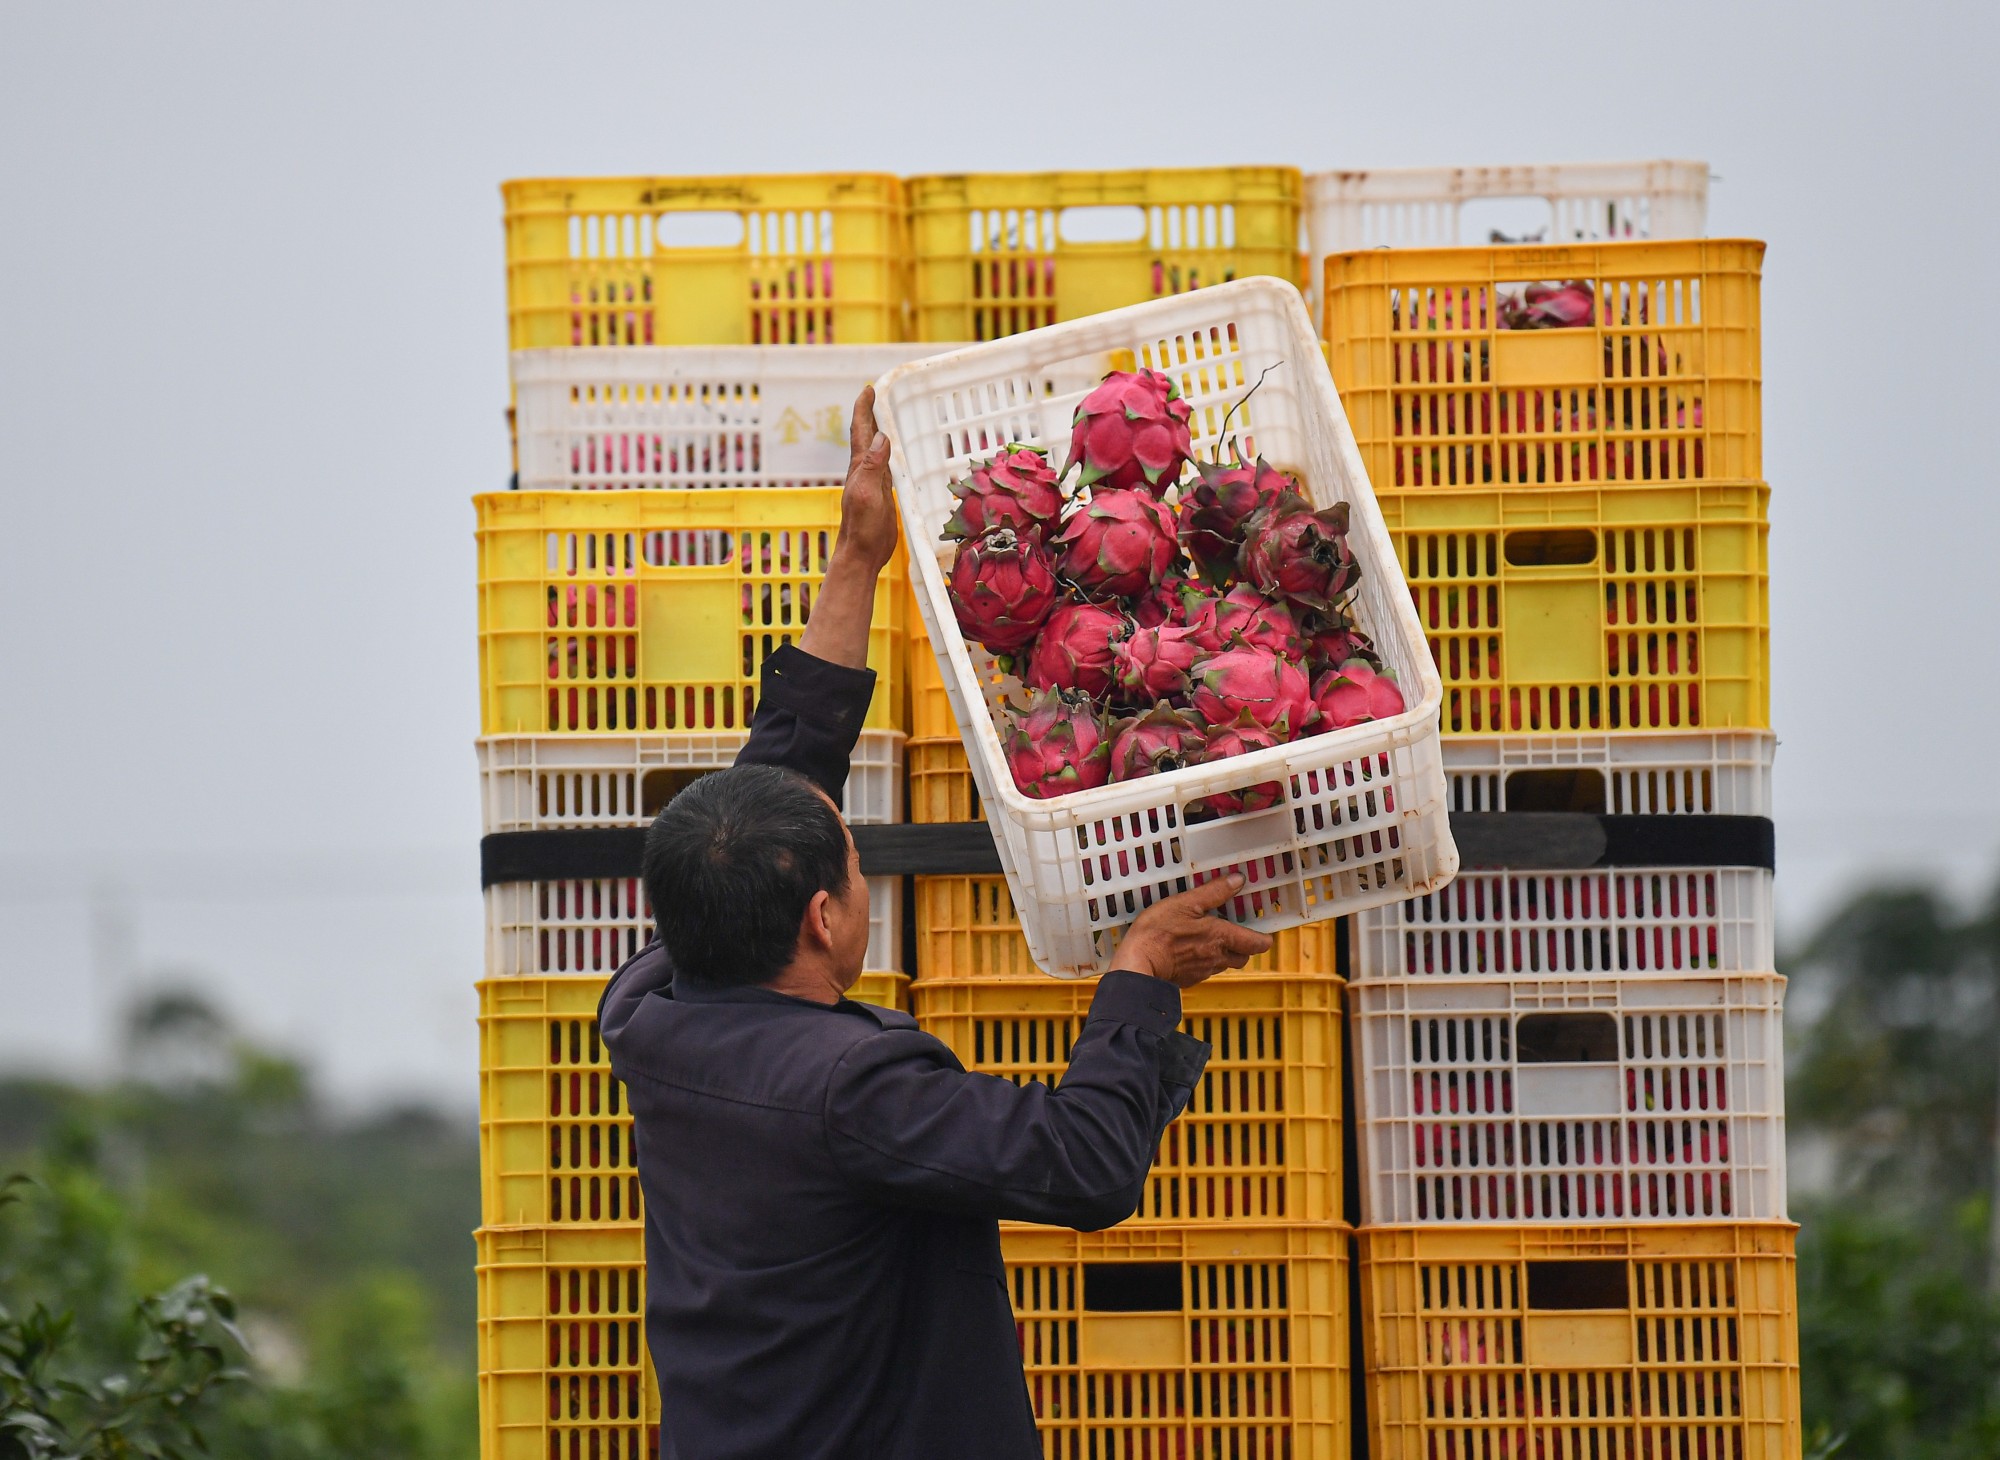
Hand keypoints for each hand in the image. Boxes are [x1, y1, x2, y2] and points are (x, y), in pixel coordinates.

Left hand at [833, 385, 898, 575]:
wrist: (861, 554)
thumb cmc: (862, 527)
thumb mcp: (867, 494)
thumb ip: (873, 466)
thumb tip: (882, 436)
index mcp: (860, 467)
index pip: (861, 430)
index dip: (864, 408)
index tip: (869, 389)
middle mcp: (864, 470)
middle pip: (868, 435)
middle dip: (872, 413)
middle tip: (880, 395)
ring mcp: (873, 482)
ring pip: (878, 449)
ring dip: (881, 431)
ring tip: (890, 416)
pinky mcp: (882, 493)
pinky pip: (888, 465)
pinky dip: (892, 453)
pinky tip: (898, 453)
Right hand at [1113, 875, 1273, 988]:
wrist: (1137, 965)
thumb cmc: (1159, 932)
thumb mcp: (1185, 903)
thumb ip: (1214, 892)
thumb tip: (1237, 880)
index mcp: (1222, 937)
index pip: (1257, 944)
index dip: (1263, 938)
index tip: (1263, 931)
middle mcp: (1217, 957)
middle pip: (1243, 957)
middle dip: (1244, 946)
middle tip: (1235, 931)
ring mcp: (1203, 970)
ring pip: (1224, 964)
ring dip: (1223, 953)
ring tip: (1210, 938)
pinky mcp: (1188, 978)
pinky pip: (1205, 970)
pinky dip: (1203, 960)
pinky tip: (1189, 950)